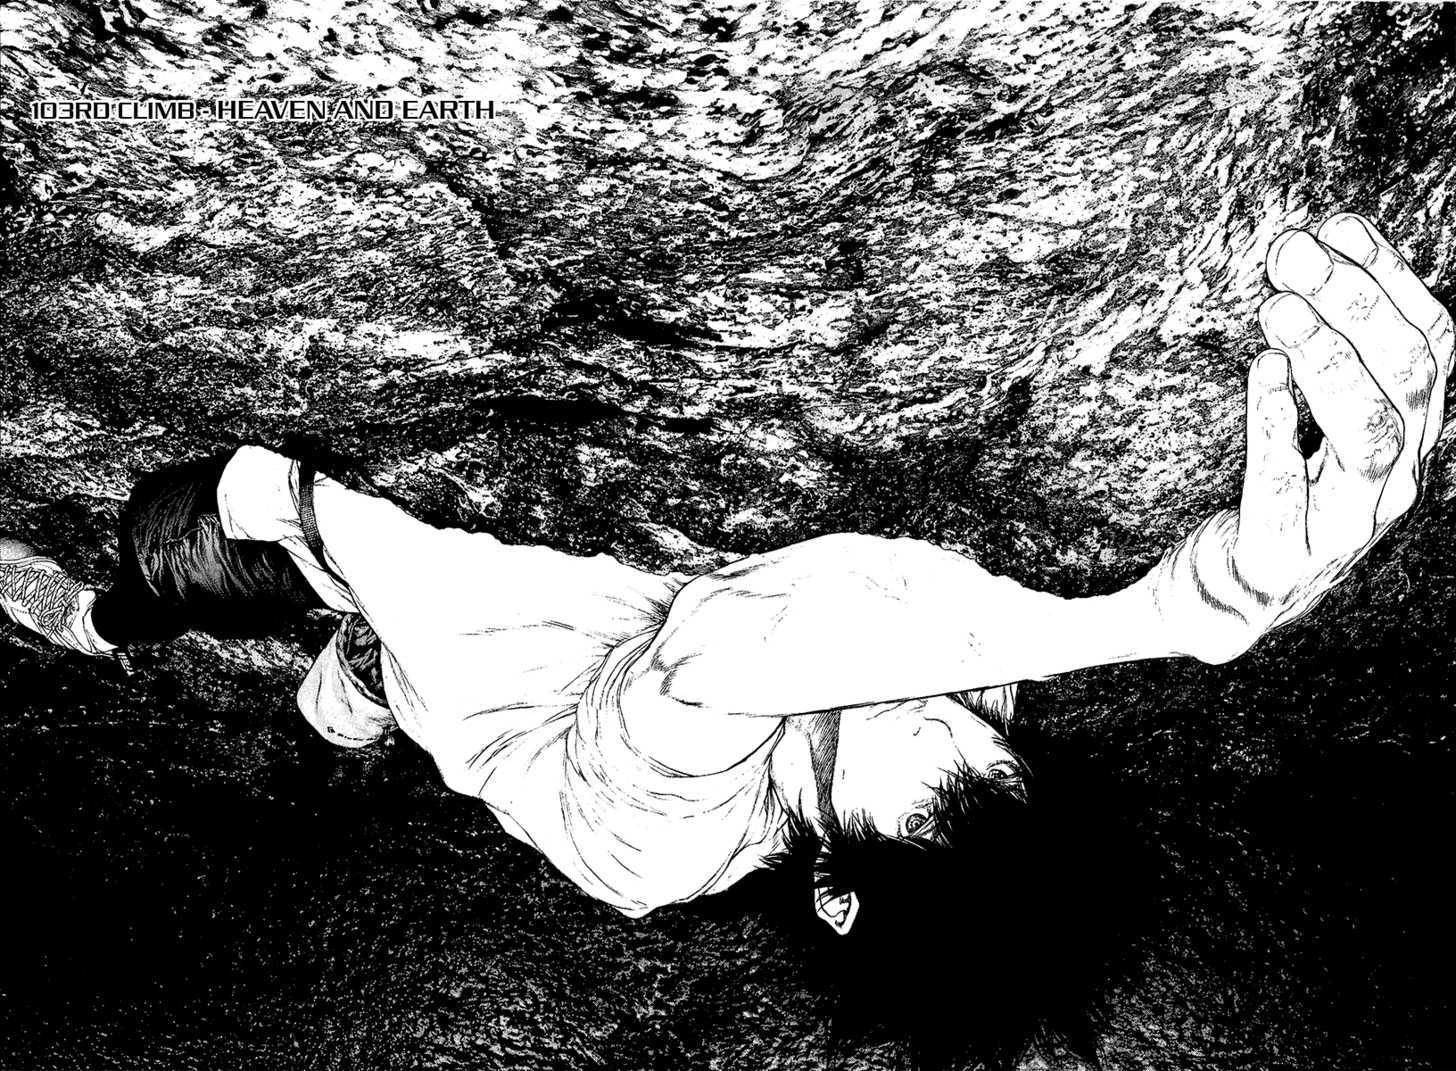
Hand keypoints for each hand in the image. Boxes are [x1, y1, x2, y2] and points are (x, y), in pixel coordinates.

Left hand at [1159, 212, 1452, 662]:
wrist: (1226, 601)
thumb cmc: (1275, 494)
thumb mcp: (1317, 419)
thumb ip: (1325, 344)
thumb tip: (1317, 237)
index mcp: (1413, 435)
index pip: (1430, 342)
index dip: (1389, 276)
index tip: (1337, 222)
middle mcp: (1396, 478)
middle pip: (1405, 375)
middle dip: (1354, 303)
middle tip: (1291, 252)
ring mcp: (1347, 525)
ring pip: (1370, 433)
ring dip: (1328, 361)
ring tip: (1276, 310)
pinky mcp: (1283, 560)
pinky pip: (1287, 487)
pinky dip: (1277, 424)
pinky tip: (1259, 372)